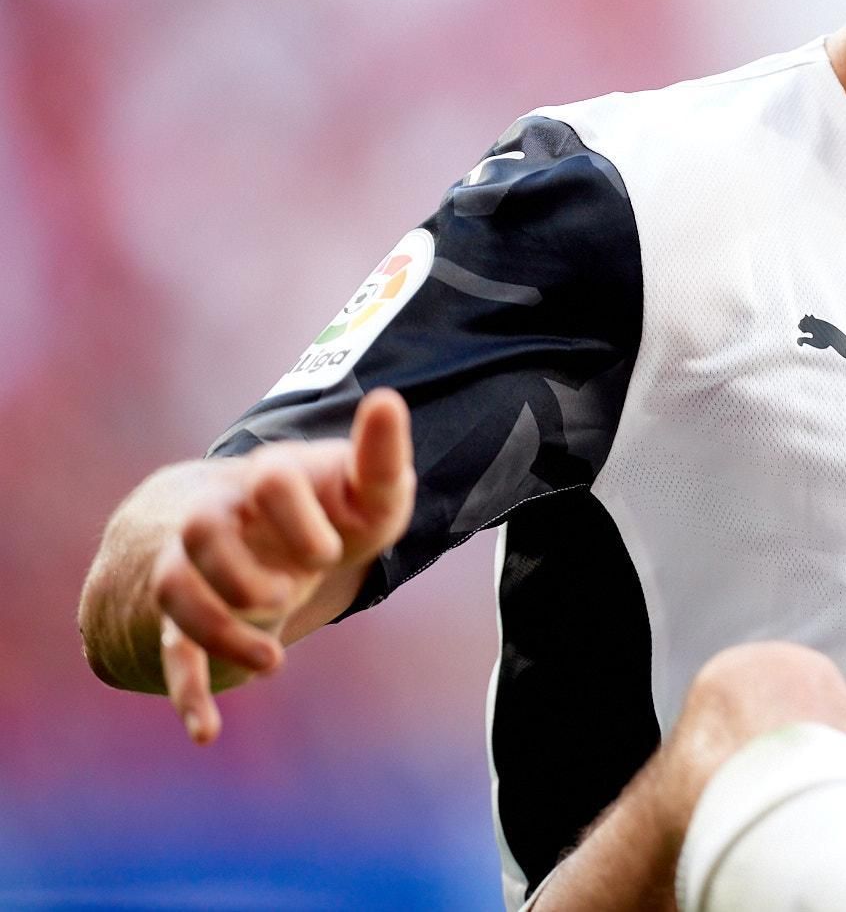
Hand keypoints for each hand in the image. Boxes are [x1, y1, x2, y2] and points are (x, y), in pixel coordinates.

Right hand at [149, 388, 414, 743]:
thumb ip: (381, 455)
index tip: (331, 549)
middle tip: (292, 590)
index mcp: (265, 479)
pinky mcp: (186, 620)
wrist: (271, 530)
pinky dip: (187, 693)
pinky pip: (170, 654)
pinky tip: (207, 733)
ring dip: (220, 630)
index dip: (300, 518)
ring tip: (273, 662)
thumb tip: (389, 400)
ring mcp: (195, 569)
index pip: (267, 481)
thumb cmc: (333, 507)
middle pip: (201, 531)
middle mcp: (217, 518)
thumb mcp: (367, 487)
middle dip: (245, 570)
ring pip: (175, 593)